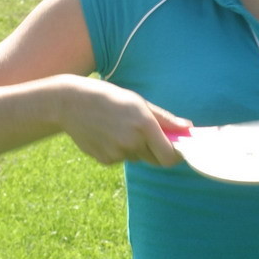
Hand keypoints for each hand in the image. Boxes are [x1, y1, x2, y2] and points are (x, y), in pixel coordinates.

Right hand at [57, 75, 191, 166]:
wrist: (70, 104)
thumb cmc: (109, 98)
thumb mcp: (139, 102)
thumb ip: (165, 119)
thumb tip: (188, 128)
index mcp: (144, 125)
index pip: (169, 156)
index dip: (175, 156)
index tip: (176, 150)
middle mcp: (132, 142)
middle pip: (155, 159)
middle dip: (157, 151)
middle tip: (147, 134)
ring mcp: (117, 153)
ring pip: (137, 157)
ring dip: (136, 148)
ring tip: (120, 127)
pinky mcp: (105, 160)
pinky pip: (121, 159)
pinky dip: (120, 150)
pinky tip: (107, 134)